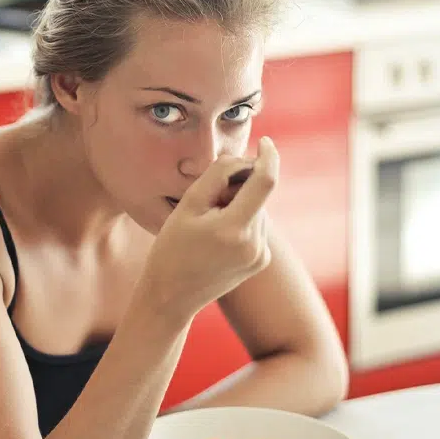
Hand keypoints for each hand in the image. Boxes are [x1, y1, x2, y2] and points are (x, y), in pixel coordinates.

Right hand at [141, 136, 279, 321]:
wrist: (171, 296)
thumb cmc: (172, 247)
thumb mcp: (188, 205)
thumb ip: (219, 174)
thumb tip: (244, 158)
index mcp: (235, 228)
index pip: (265, 181)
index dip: (268, 156)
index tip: (266, 142)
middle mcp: (254, 244)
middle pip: (259, 196)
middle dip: (240, 187)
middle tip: (208, 203)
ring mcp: (260, 255)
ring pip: (258, 210)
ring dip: (239, 205)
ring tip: (209, 226)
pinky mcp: (261, 261)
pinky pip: (256, 227)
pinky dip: (241, 222)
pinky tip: (218, 239)